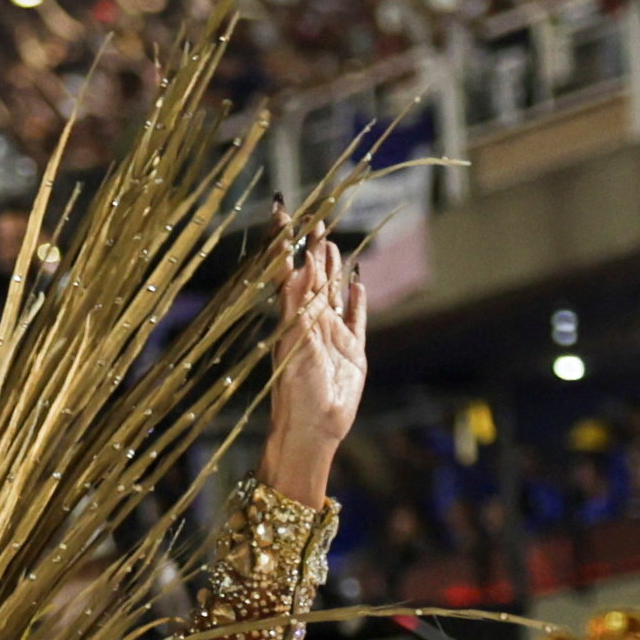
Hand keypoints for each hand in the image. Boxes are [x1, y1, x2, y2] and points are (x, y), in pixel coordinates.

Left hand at [258, 211, 366, 509]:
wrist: (312, 429)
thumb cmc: (296, 390)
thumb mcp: (296, 340)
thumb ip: (299, 301)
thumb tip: (301, 261)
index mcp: (291, 316)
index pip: (287, 268)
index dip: (285, 240)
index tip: (281, 210)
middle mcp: (310, 321)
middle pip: (312, 277)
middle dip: (312, 248)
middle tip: (315, 219)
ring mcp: (331, 336)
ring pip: (333, 293)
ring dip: (333, 270)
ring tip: (332, 244)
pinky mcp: (352, 352)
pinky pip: (356, 320)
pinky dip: (357, 302)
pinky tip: (358, 285)